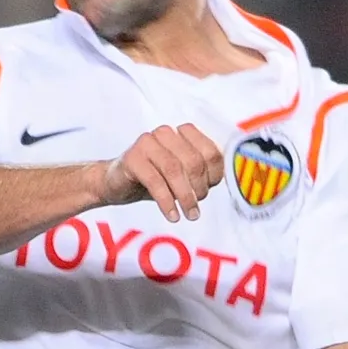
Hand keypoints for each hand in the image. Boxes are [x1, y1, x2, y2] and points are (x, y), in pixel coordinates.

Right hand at [95, 124, 224, 222]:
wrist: (114, 183)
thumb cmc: (154, 179)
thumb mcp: (182, 175)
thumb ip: (203, 172)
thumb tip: (234, 180)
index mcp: (182, 134)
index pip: (210, 152)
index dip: (213, 176)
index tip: (207, 193)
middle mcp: (165, 133)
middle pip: (193, 161)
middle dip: (198, 188)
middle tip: (195, 208)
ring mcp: (146, 142)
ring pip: (174, 170)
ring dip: (184, 197)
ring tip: (188, 215)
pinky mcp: (132, 157)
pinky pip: (155, 181)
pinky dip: (166, 201)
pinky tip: (171, 215)